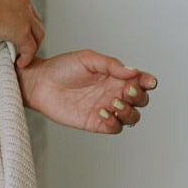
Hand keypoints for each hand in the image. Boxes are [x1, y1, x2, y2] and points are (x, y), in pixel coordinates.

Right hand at [0, 0, 44, 68]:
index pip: (22, 5)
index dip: (21, 18)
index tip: (14, 27)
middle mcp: (22, 2)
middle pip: (35, 19)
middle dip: (32, 31)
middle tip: (25, 43)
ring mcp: (25, 17)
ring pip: (38, 33)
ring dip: (33, 45)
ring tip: (25, 55)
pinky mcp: (23, 32)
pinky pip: (30, 48)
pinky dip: (27, 57)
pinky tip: (21, 63)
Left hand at [18, 50, 156, 132]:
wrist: (39, 83)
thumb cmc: (62, 67)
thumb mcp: (87, 59)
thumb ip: (111, 65)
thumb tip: (133, 71)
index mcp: (115, 76)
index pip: (140, 81)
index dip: (148, 82)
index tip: (148, 81)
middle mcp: (113, 92)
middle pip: (141, 100)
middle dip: (139, 96)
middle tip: (126, 90)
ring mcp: (106, 108)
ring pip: (132, 117)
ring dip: (129, 111)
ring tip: (113, 102)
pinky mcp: (95, 122)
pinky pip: (115, 127)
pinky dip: (114, 122)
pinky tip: (101, 112)